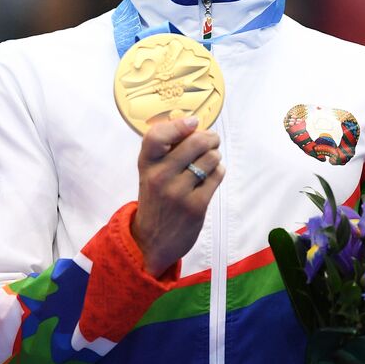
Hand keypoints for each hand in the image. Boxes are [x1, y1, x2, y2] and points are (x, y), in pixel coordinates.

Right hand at [130, 116, 222, 274]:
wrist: (151, 241)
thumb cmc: (155, 200)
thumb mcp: (150, 173)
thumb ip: (165, 151)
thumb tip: (194, 124)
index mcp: (146, 164)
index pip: (156, 136)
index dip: (178, 125)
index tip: (193, 122)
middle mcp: (160, 176)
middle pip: (194, 142)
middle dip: (210, 138)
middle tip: (212, 140)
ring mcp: (178, 192)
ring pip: (210, 158)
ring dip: (215, 156)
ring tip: (210, 161)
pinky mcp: (196, 205)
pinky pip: (217, 176)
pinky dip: (218, 172)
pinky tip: (212, 175)